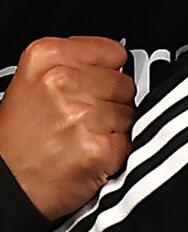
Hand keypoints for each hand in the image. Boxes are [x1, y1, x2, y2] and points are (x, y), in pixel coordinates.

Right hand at [1, 38, 131, 219]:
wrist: (9, 180)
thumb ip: (75, 65)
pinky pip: (131, 142)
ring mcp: (82, 113)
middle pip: (125, 83)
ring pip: (132, 114)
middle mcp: (62, 80)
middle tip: (81, 118)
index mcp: (46, 56)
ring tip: (80, 136)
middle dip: (112, 101)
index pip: (114, 51)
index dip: (108, 72)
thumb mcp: (33, 81)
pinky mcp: (99, 146)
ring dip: (115, 128)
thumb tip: (117, 63)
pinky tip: (88, 153)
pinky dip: (116, 152)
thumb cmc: (19, 136)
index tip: (94, 85)